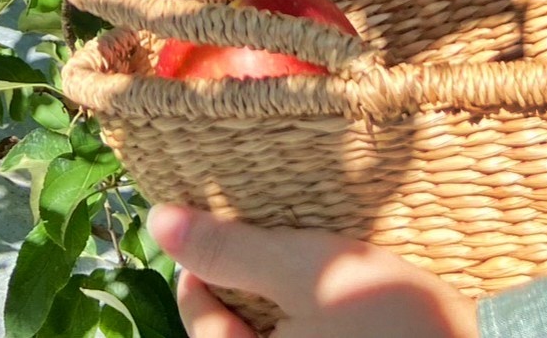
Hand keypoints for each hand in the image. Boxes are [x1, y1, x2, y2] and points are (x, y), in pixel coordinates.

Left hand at [148, 206, 477, 337]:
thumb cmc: (388, 317)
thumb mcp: (306, 269)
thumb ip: (229, 249)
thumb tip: (158, 219)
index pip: (200, 318)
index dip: (205, 265)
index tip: (223, 230)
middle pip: (237, 336)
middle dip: (246, 290)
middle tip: (267, 246)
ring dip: (283, 311)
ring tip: (304, 271)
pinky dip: (315, 326)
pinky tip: (339, 306)